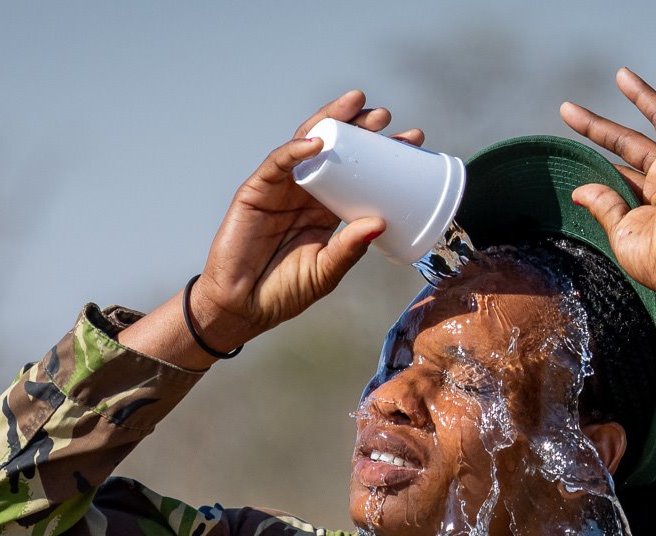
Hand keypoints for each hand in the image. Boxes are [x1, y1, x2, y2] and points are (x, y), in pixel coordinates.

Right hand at [189, 91, 423, 349]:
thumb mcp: (326, 272)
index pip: (359, 172)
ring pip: (307, 144)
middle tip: (384, 116)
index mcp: (327, 208)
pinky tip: (316, 141)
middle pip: (335, 149)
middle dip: (359, 127)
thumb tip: (381, 222)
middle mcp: (306, 192)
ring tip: (357, 107)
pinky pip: (277, 164)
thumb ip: (349, 249)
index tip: (413, 140)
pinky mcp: (256, 191)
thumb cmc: (284, 292)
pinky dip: (295, 150)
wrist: (243, 307)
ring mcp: (281, 188)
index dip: (384, 154)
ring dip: (331, 123)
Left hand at [559, 68, 655, 313]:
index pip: (621, 171)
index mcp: (652, 202)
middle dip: (600, 126)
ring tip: (620, 76)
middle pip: (631, 142)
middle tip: (569, 109)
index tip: (568, 151)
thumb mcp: (620, 231)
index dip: (595, 161)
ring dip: (642, 98)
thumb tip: (580, 190)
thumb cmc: (654, 259)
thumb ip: (604, 205)